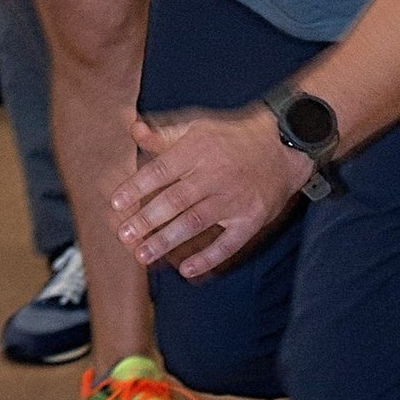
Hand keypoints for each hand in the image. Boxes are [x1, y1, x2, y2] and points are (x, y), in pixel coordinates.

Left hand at [111, 104, 308, 277]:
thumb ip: (164, 135)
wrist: (284, 146)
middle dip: (147, 219)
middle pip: (175, 200)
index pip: (161, 171)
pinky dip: (208, 259)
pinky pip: (228, 243)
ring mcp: (235, 198)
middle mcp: (215, 174)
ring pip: (196, 222)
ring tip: (143, 255)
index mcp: (198, 150)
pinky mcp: (251, 219)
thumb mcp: (198, 128)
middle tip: (123, 235)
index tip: (116, 203)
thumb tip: (133, 130)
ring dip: (167, 241)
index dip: (137, 188)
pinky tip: (186, 270)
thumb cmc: (232, 138)